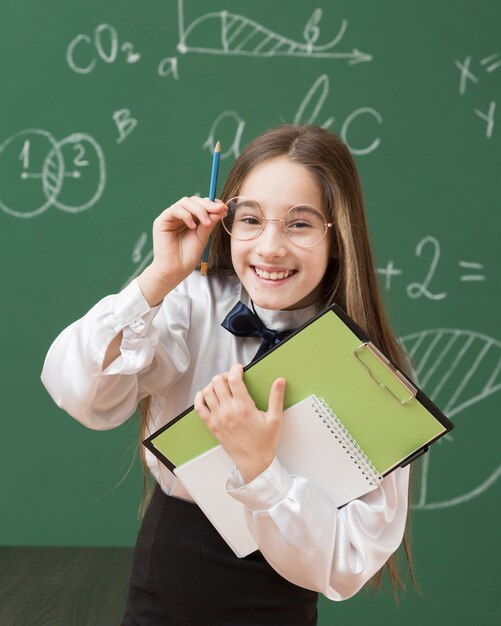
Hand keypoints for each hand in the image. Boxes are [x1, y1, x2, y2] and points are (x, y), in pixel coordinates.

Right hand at [139, 196, 226, 301]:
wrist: (175, 270)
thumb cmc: (188, 256)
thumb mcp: (203, 237)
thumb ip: (209, 222)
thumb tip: (220, 209)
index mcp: (189, 219)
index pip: (200, 204)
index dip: (211, 203)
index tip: (223, 207)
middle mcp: (179, 216)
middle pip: (193, 200)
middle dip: (207, 205)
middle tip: (218, 210)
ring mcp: (170, 218)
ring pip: (185, 202)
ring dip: (199, 210)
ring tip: (207, 223)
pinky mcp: (161, 221)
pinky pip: (174, 210)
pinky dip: (186, 215)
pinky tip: (192, 226)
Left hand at [194, 364, 285, 483]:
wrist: (253, 462)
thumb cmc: (264, 442)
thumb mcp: (275, 419)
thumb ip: (276, 398)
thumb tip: (280, 381)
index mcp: (244, 407)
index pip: (234, 379)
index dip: (235, 369)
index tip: (240, 368)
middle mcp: (228, 411)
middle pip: (218, 382)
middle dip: (225, 375)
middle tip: (232, 378)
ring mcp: (218, 418)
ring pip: (208, 391)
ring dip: (214, 384)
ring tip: (222, 386)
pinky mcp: (212, 425)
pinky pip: (199, 407)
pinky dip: (200, 398)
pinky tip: (206, 395)